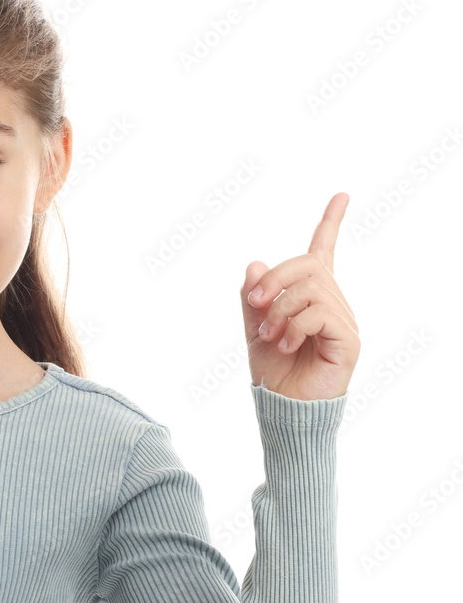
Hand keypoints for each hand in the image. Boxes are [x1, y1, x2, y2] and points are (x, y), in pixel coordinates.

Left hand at [240, 192, 359, 400]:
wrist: (283, 408)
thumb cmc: (273, 371)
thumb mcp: (254, 328)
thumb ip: (254, 297)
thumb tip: (256, 263)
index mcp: (310, 297)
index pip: (324, 252)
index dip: (331, 223)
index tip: (342, 195)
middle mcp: (331, 303)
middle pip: (308, 264)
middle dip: (274, 279)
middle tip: (254, 304)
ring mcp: (342, 320)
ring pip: (311, 288)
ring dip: (280, 309)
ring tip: (270, 335)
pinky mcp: (348, 339)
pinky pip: (319, 313)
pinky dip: (294, 326)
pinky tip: (286, 344)